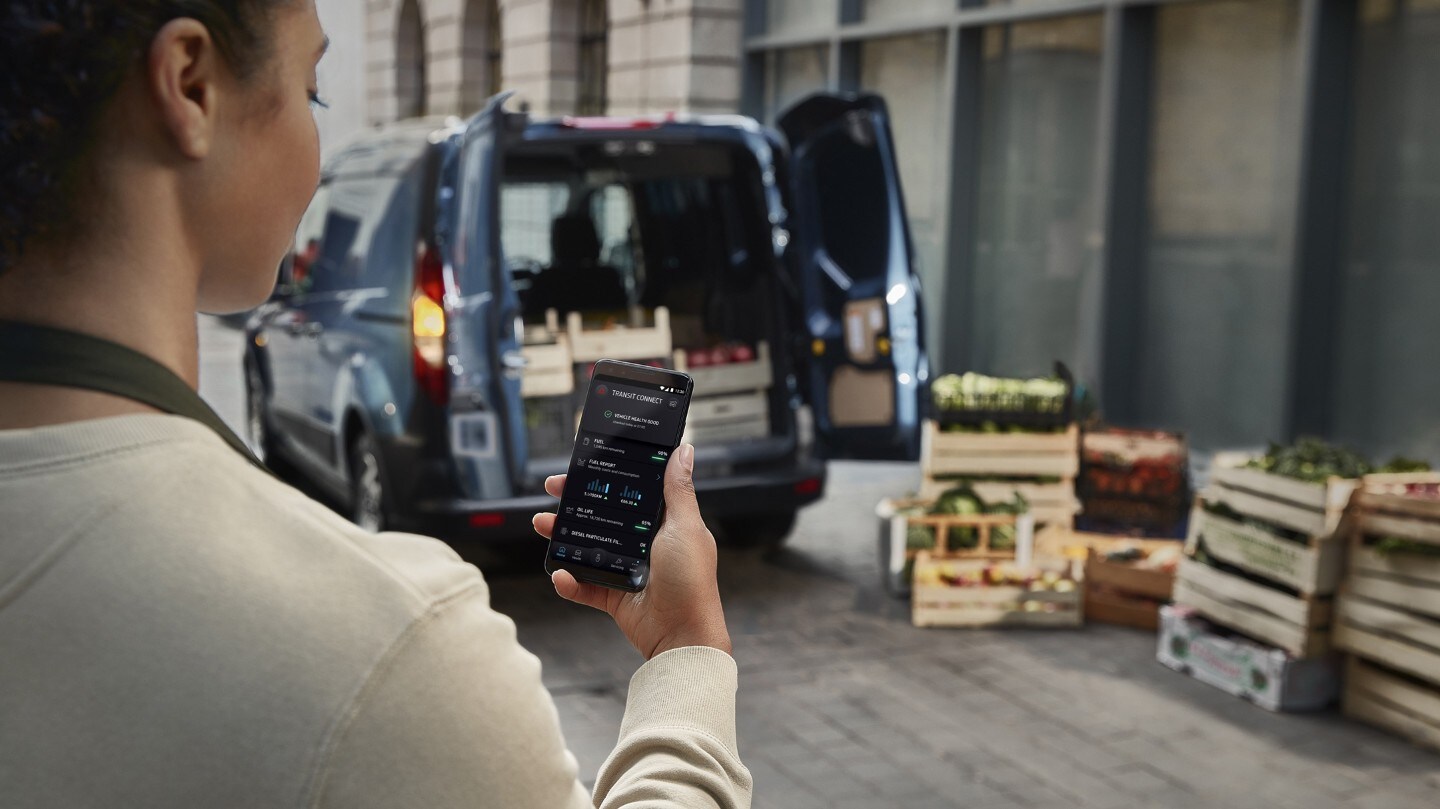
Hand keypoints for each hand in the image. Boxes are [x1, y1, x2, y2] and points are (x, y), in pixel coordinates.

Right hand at [532, 444, 732, 659]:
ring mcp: (627, 570)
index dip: (606, 478)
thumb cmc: (691, 580)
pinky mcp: (615, 597)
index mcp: (663, 524)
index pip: (629, 492)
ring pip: (587, 548)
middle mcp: (644, 544)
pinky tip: (559, 573)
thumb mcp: (685, 526)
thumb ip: (678, 490)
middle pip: (602, 517)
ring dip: (562, 537)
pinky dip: (569, 582)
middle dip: (575, 503)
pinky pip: (585, 586)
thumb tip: (684, 451)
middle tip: (553, 490)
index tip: (583, 466)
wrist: (683, 635)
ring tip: (543, 525)